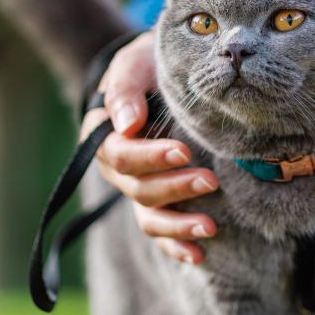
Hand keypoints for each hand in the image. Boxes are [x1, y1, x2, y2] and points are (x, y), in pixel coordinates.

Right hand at [82, 30, 219, 263]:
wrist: (174, 69)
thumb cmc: (153, 62)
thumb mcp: (137, 60)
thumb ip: (126, 86)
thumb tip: (127, 124)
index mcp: (104, 133)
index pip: (120, 155)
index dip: (150, 157)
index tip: (184, 151)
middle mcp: (118, 167)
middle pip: (137, 189)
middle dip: (174, 187)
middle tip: (210, 180)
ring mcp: (138, 187)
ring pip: (148, 217)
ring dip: (178, 225)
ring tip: (210, 227)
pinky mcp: (160, 201)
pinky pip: (160, 232)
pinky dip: (177, 246)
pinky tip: (200, 253)